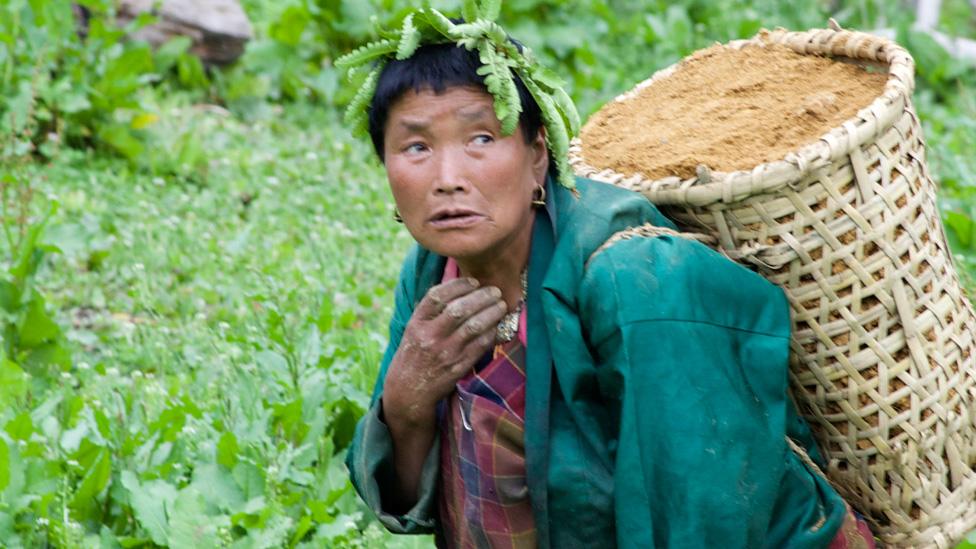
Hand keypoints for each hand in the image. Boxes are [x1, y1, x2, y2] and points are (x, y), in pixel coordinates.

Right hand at [382, 277, 507, 425]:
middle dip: (481, 297)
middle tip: (495, 291)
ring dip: (491, 313)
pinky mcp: (458, 367)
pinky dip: (492, 333)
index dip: (458, 285)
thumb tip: (460, 288)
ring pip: (473, 326)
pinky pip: (480, 345)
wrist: (409, 391)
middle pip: (458, 309)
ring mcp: (445, 353)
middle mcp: (429, 337)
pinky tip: (497, 325)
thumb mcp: (413, 330)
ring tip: (501, 305)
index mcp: (416, 324)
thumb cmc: (414, 355)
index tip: (474, 281)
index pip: (437, 296)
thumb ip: (431, 312)